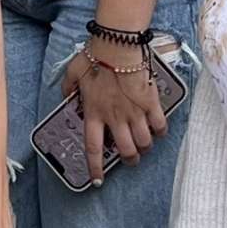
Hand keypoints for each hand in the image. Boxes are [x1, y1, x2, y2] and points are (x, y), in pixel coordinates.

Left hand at [63, 40, 170, 178]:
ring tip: (145, 145)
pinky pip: (160, 125)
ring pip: (144, 143)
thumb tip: (66, 94)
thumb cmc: (95, 57)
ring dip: (145, 147)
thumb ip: (68, 86)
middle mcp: (115, 118)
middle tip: (131, 159)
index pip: (93, 148)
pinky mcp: (151, 103)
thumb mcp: (73, 72)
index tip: (97, 180)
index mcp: (94, 113)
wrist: (118, 46)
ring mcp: (135, 112)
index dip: (95, 168)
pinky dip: (160, 131)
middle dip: (130, 160)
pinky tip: (158, 130)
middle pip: (126, 150)